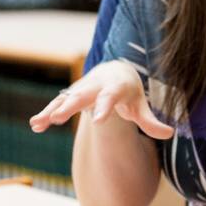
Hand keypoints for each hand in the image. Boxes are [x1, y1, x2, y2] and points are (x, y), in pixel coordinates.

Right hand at [29, 60, 173, 138]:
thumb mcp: (140, 104)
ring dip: (51, 111)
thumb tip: (170, 134)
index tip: (97, 121)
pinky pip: (56, 104)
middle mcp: (94, 85)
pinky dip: (45, 113)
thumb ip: (151, 121)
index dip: (104, 107)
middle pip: (81, 95)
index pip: (109, 96)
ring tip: (38, 124)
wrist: (114, 71)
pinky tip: (35, 126)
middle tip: (58, 117)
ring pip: (64, 99)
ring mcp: (80, 90)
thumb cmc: (128, 91)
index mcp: (115, 86)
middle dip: (69, 106)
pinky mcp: (69, 96)